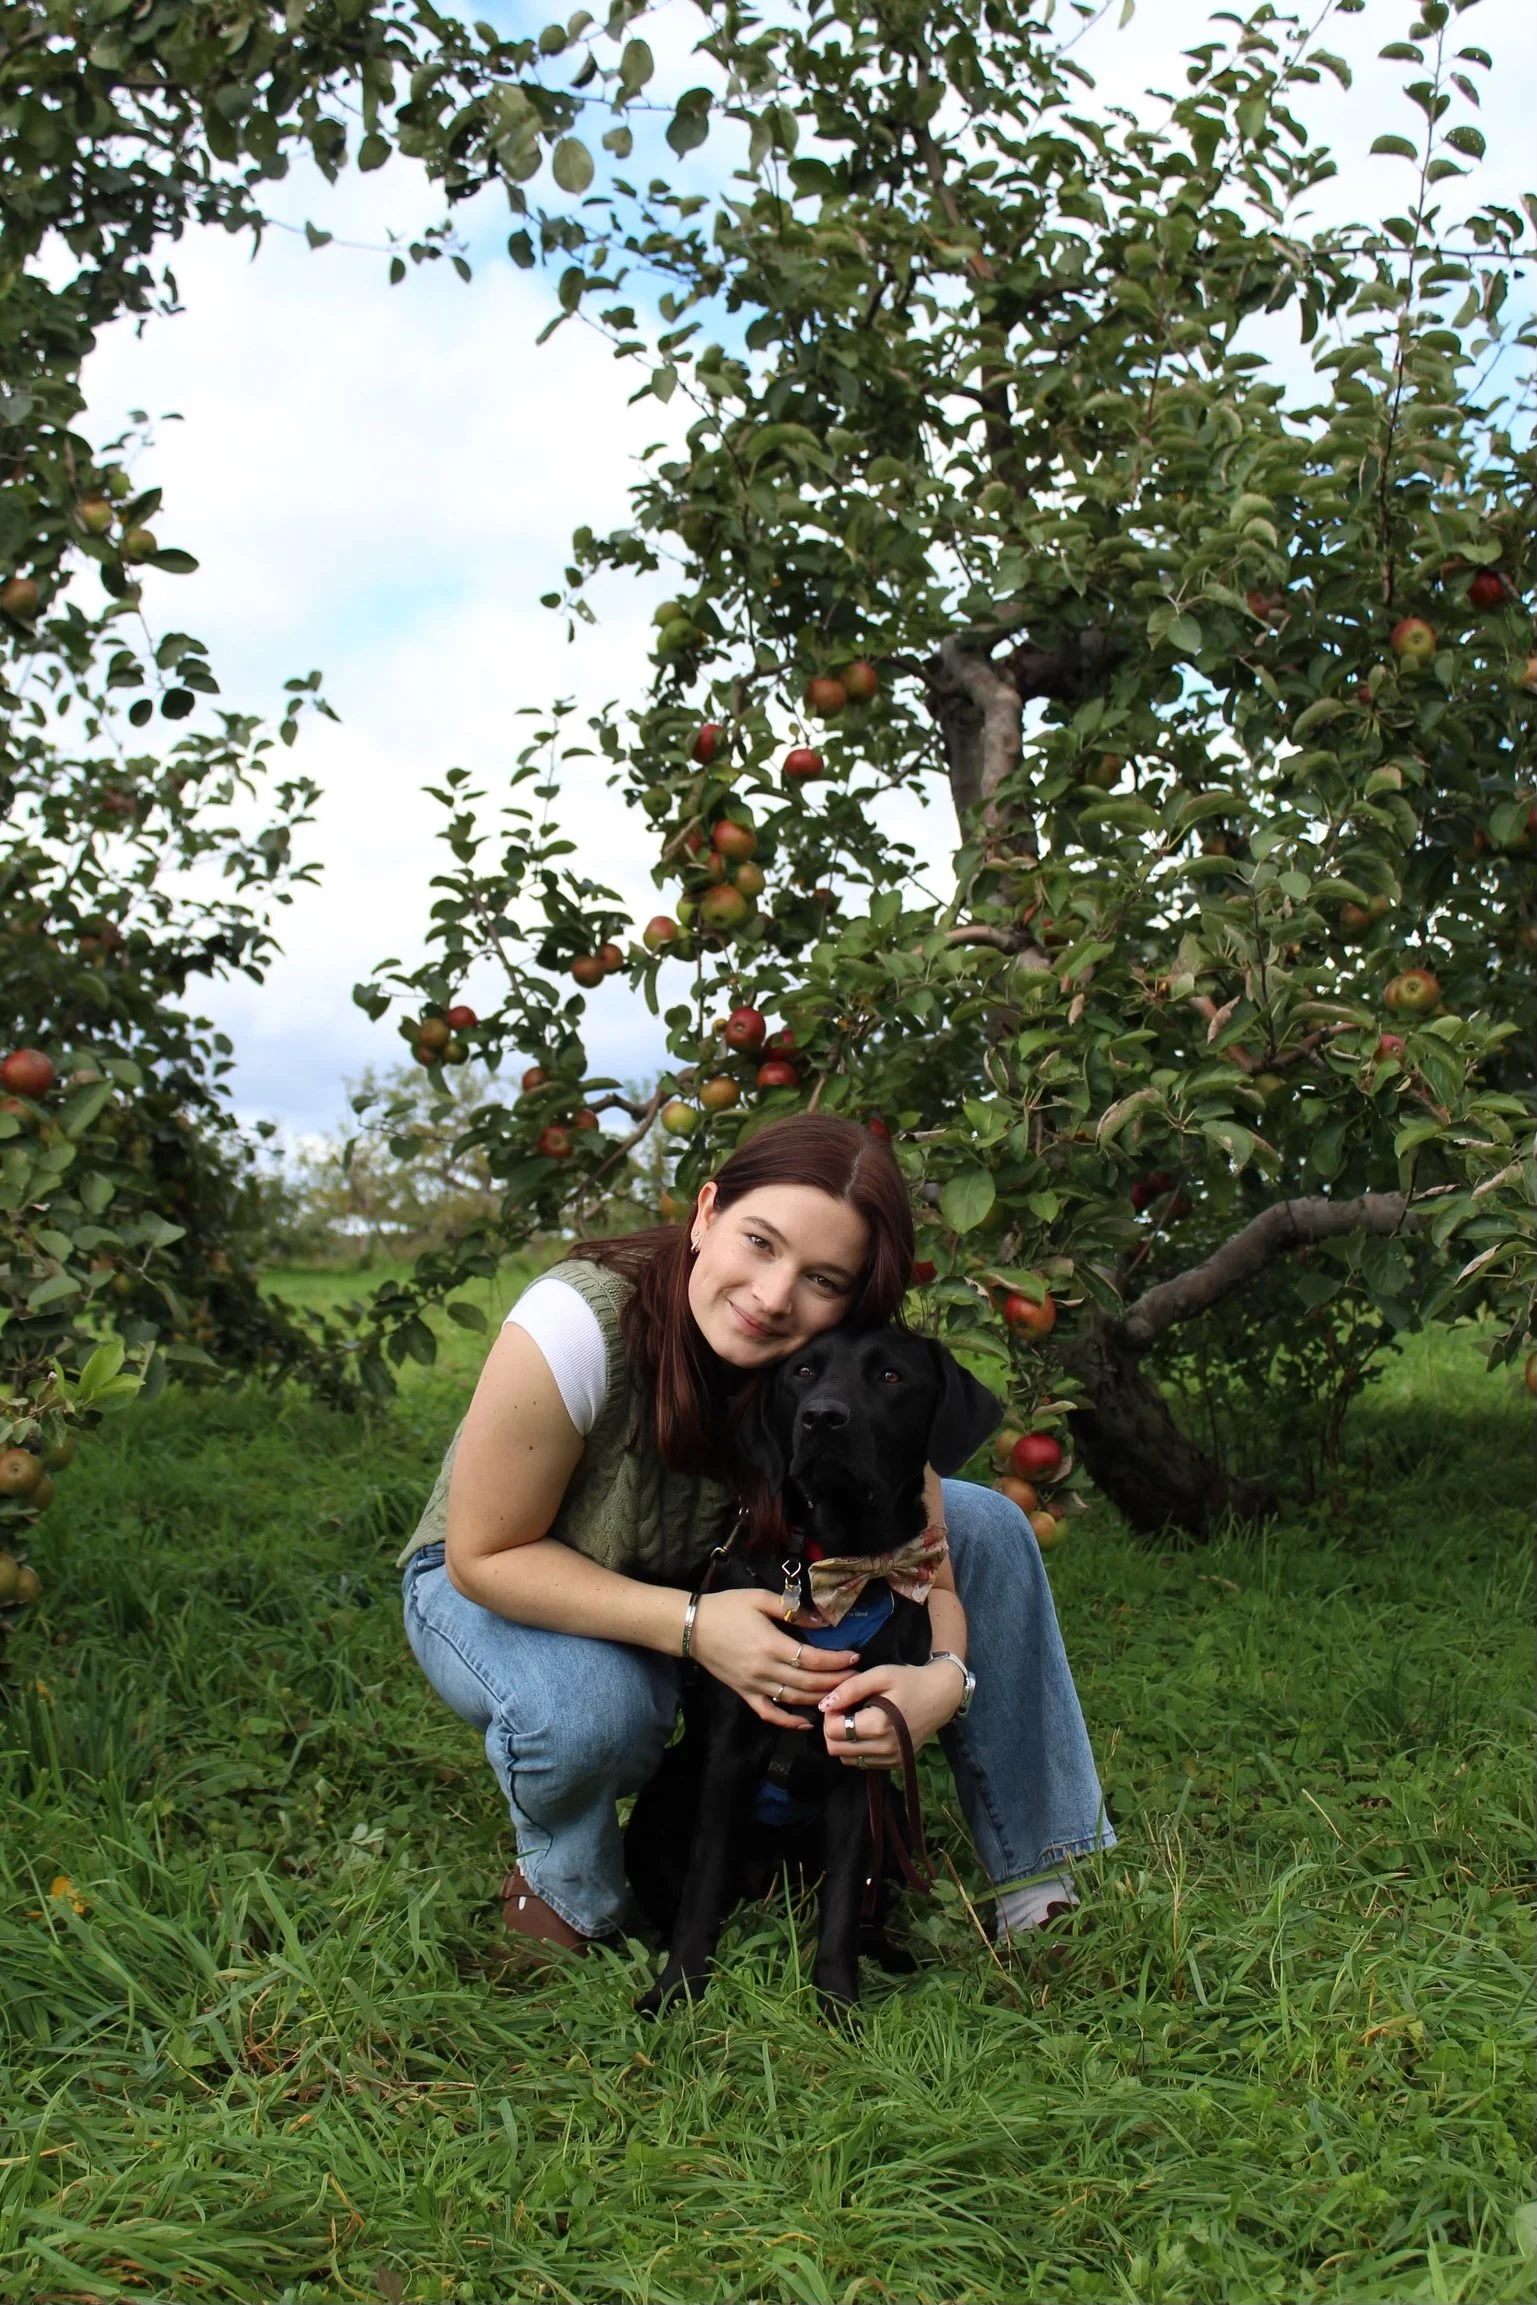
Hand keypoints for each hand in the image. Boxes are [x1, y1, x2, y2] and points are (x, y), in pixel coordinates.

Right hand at [690, 1588, 858, 1728]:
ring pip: (794, 1700)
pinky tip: (806, 1722)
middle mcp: (764, 1669)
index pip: (811, 1659)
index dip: (836, 1660)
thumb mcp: (760, 1598)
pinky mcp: (744, 1693)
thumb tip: (822, 1621)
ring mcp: (754, 1685)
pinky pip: (769, 1712)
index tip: (854, 1657)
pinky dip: (788, 1721)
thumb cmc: (727, 1607)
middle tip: (856, 1677)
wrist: (692, 1626)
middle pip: (808, 1683)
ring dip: (820, 1699)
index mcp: (770, 1644)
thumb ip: (792, 1609)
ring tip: (841, 1694)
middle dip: (836, 1681)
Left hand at [818, 1658, 964, 1767]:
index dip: (829, 1715)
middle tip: (846, 1710)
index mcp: (879, 1725)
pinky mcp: (897, 1764)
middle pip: (836, 1749)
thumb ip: (850, 1689)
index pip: (833, 1732)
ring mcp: (892, 1759)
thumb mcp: (880, 1675)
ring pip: (847, 1759)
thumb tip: (824, 1705)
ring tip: (858, 1719)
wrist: (942, 1696)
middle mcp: (885, 1748)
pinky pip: (864, 1763)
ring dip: (845, 1741)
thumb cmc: (910, 1681)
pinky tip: (869, 1730)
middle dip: (833, 1729)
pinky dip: (859, 1749)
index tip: (841, 1701)